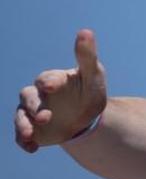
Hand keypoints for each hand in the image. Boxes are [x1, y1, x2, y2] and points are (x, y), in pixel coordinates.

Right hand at [14, 29, 107, 151]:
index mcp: (53, 79)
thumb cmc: (89, 91)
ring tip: (30, 134)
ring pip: (20, 116)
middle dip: (33, 106)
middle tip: (45, 117)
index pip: (46, 78)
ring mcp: (33, 112)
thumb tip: (85, 31)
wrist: (87, 118)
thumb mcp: (93, 75)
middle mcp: (38, 94)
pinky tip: (32, 148)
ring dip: (23, 125)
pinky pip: (22, 136)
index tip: (50, 86)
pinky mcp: (32, 129)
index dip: (47, 82)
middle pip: (28, 97)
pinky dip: (24, 142)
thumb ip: (87, 56)